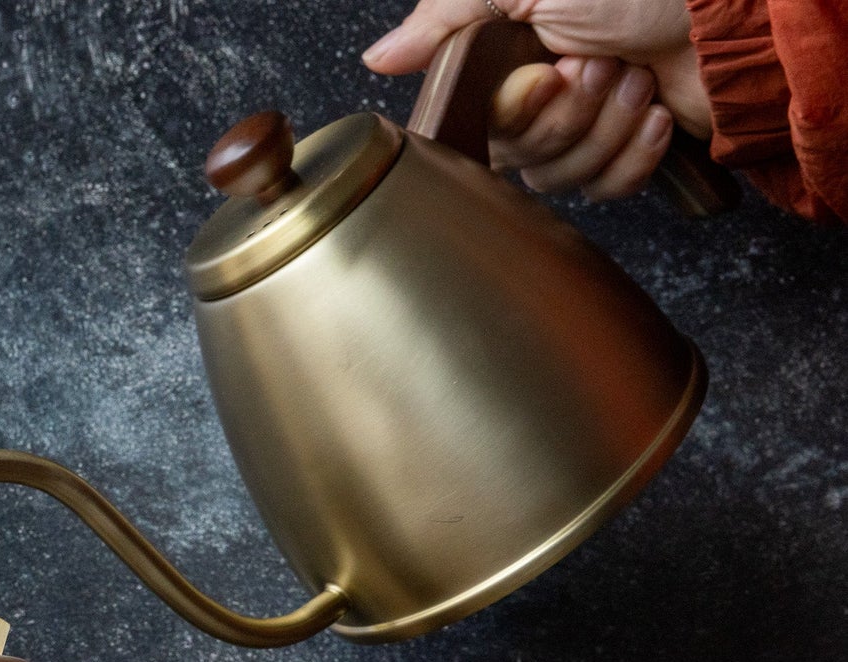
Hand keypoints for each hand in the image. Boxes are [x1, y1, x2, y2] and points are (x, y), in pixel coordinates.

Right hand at [362, 0, 711, 200]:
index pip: (480, 127)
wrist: (733, 10)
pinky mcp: (627, 151)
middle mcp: (540, 93)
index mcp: (508, 56)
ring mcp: (585, 125)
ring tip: (635, 80)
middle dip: (572, 116)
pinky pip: (606, 192)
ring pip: (563, 179)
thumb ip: (446, 17)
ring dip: (609, 129)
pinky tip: (655, 112)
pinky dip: (636, 155)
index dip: (519, 112)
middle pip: (521, 160)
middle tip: (602, 65)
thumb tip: (379, 58)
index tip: (549, 74)